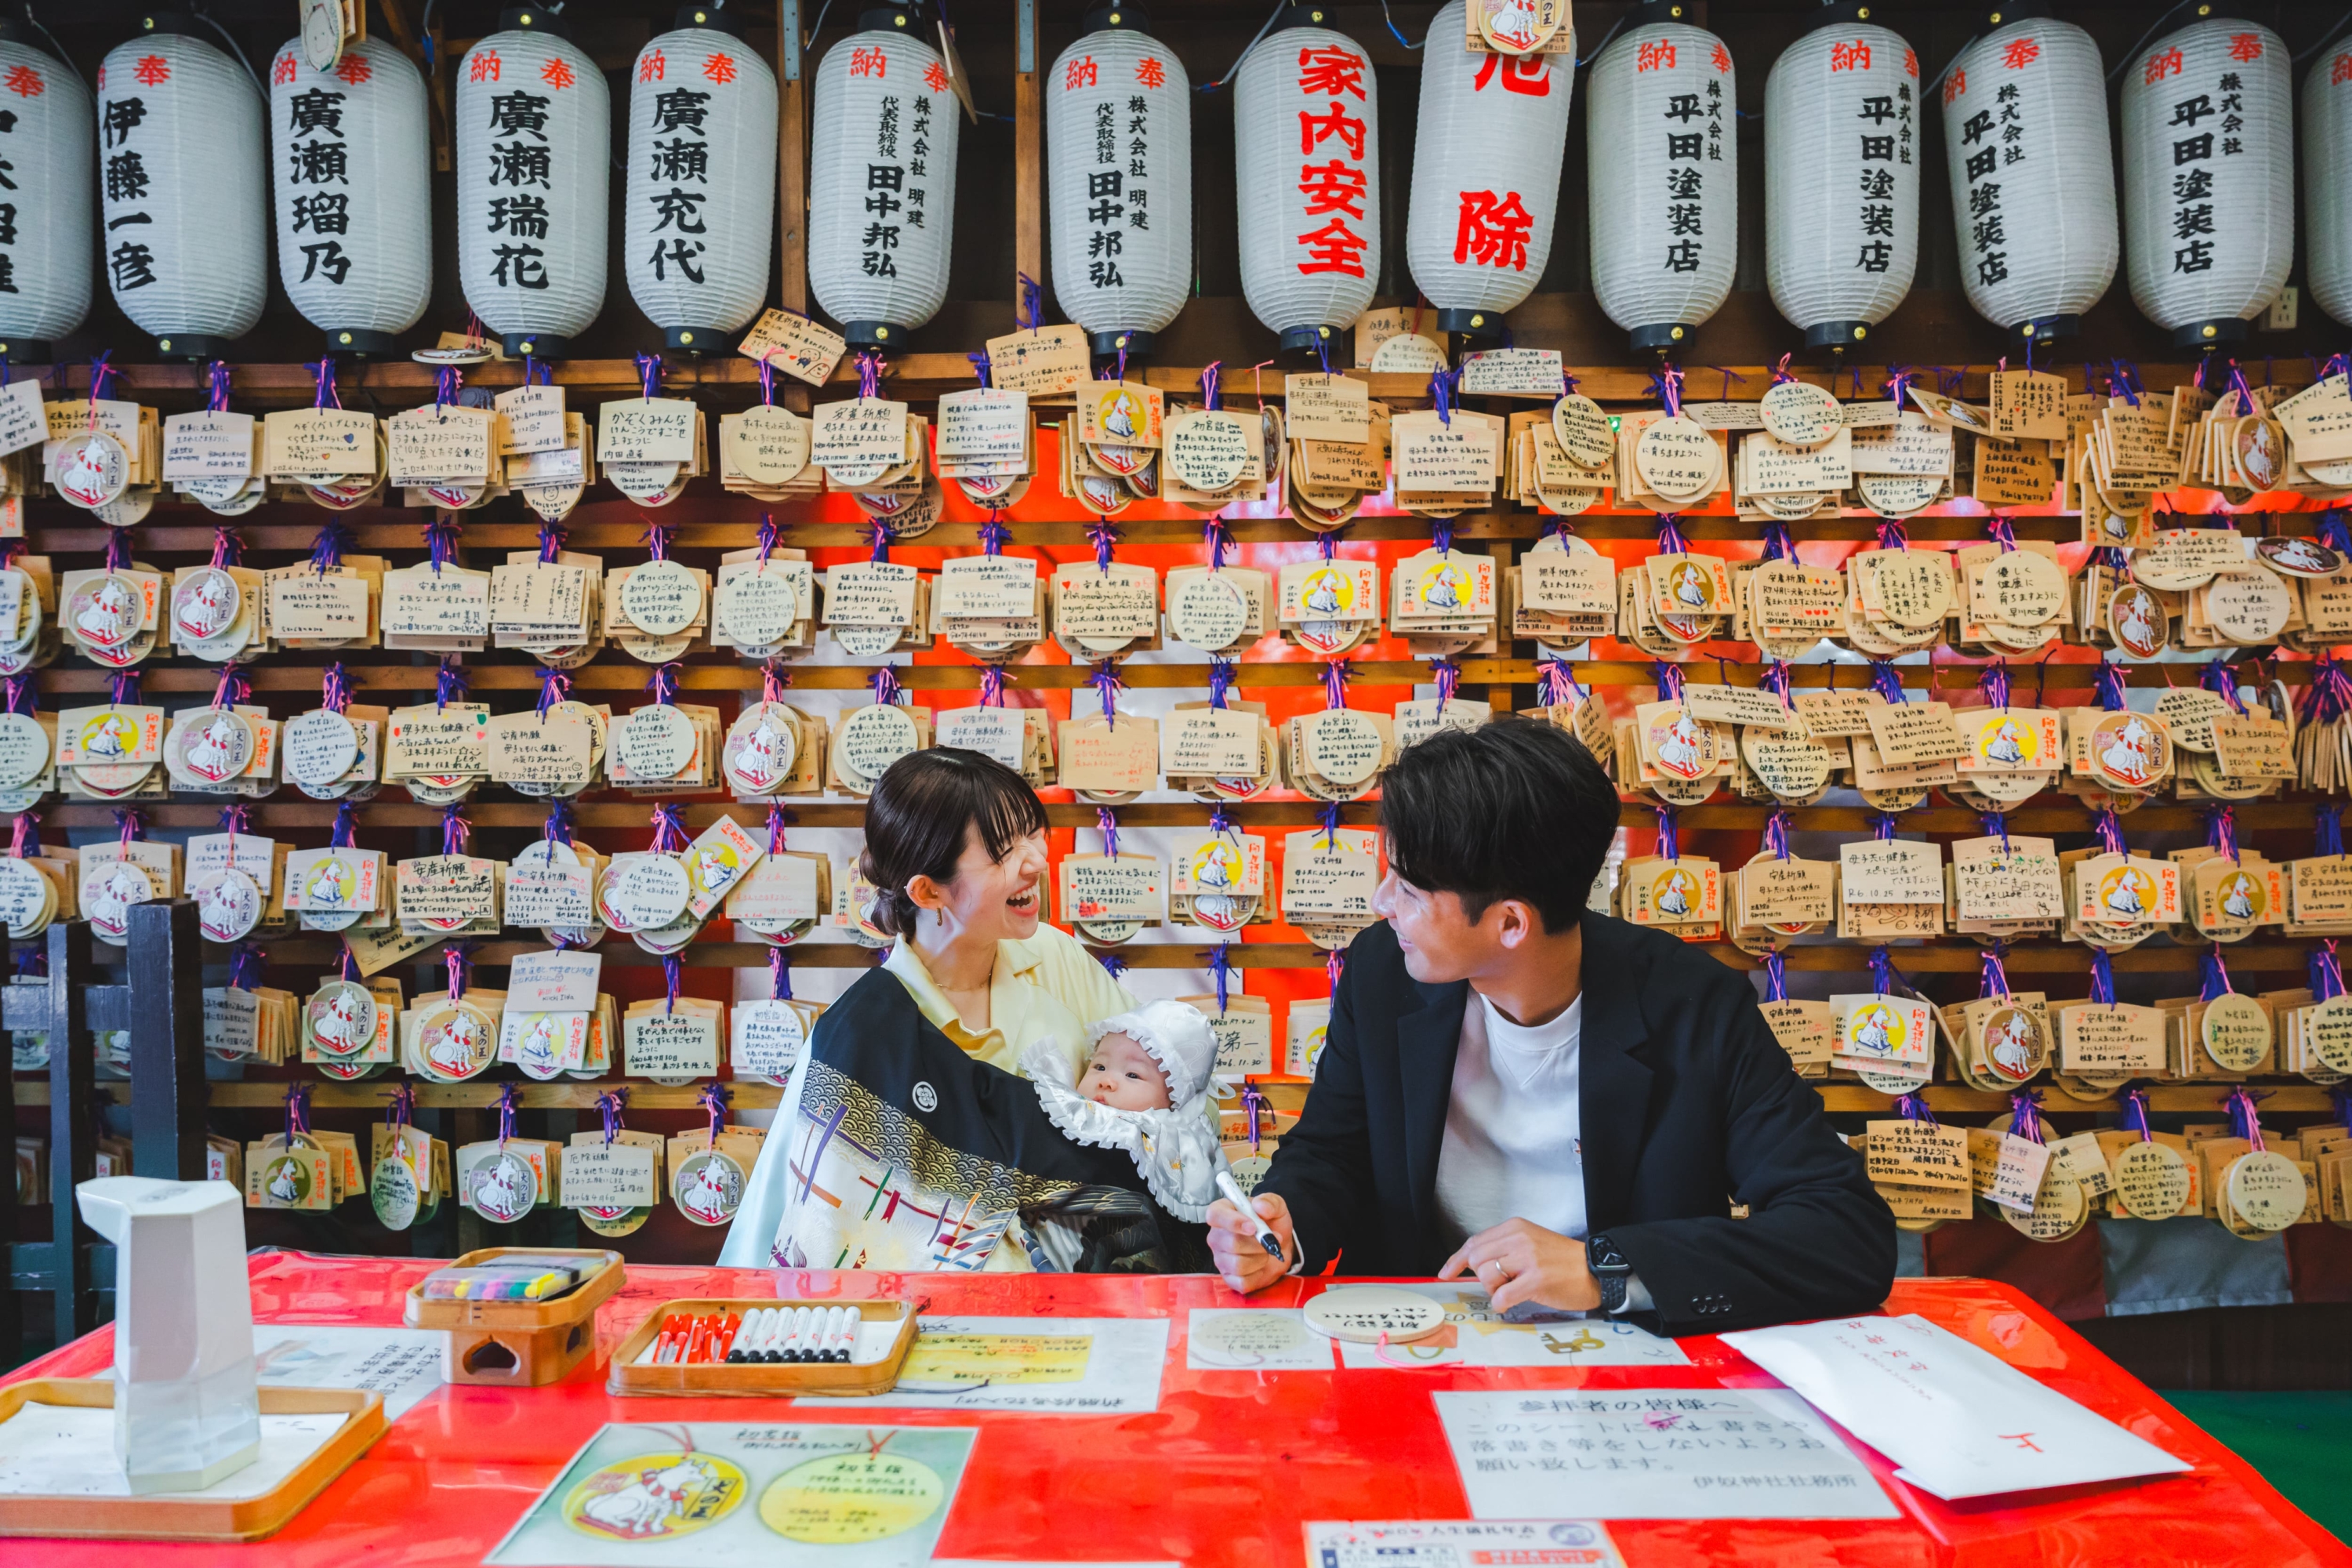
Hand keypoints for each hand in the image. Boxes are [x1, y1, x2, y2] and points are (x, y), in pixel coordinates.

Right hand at [1205, 1192, 1295, 1294]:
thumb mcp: (1276, 1207)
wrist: (1280, 1247)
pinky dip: (1259, 1274)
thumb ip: (1270, 1202)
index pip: (1215, 1215)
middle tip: (1273, 1238)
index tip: (1253, 1227)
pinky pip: (1243, 1281)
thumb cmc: (1272, 1224)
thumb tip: (1260, 1207)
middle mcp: (1216, 1237)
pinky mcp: (1229, 1278)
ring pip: (1239, 1264)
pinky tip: (1261, 1265)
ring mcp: (1221, 1259)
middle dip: (1258, 1243)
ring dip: (1261, 1258)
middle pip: (1231, 1243)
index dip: (1232, 1221)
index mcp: (1222, 1213)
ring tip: (1266, 1251)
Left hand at [1437, 1219, 1598, 1314]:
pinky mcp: (1536, 1279)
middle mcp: (1519, 1238)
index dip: (1457, 1259)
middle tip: (1499, 1286)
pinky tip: (1510, 1303)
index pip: (1475, 1242)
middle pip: (1476, 1258)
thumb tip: (1474, 1263)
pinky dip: (1500, 1303)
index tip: (1446, 1273)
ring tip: (1513, 1290)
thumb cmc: (1563, 1261)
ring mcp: (1528, 1258)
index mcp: (1515, 1227)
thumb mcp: (1530, 1243)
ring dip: (1493, 1290)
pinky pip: (1501, 1296)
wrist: (1595, 1271)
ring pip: (1486, 1275)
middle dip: (1480, 1278)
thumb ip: (1504, 1248)